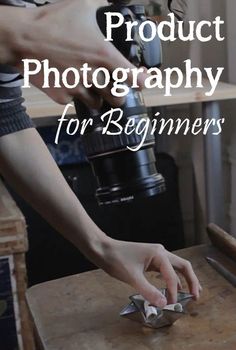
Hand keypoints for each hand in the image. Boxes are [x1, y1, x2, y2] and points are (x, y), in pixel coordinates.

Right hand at [15, 0, 146, 106]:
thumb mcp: (82, 6)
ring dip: (98, 97)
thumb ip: (102, 9)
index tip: (142, 82)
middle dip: (118, 95)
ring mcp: (76, 88)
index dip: (141, 81)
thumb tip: (110, 6)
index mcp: (103, 55)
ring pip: (97, 104)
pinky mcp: (61, 96)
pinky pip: (73, 102)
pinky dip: (74, 95)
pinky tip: (67, 83)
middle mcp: (93, 76)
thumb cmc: (51, 21)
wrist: (22, 39)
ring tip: (91, 87)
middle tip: (115, 89)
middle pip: (117, 98)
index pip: (131, 76)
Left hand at [98, 238, 201, 307]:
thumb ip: (149, 291)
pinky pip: (166, 268)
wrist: (104, 249)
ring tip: (191, 292)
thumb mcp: (133, 277)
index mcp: (159, 254)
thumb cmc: (117, 260)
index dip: (174, 292)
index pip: (173, 276)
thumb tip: (164, 303)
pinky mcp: (150, 258)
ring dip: (184, 279)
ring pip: (176, 266)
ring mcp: (156, 254)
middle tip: (196, 296)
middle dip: (192, 280)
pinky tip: (173, 287)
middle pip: (183, 266)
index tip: (171, 305)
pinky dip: (173, 278)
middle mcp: (161, 252)